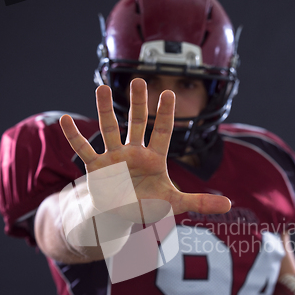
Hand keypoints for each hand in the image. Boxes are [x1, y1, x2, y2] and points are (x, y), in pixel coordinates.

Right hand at [60, 79, 230, 216]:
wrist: (120, 215)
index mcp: (154, 158)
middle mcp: (134, 152)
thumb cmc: (147, 205)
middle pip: (137, 123)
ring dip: (105, 109)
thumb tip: (230, 203)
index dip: (165, 114)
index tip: (168, 92)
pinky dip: (74, 137)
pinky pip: (83, 150)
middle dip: (139, 103)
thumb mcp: (175, 203)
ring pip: (109, 129)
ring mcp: (113, 157)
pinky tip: (64, 120)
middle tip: (139, 80)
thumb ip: (201, 202)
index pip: (163, 132)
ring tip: (101, 87)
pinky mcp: (96, 168)